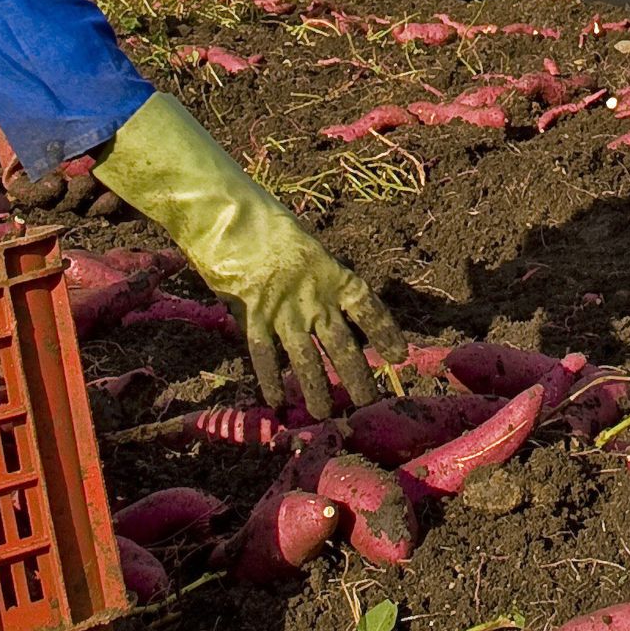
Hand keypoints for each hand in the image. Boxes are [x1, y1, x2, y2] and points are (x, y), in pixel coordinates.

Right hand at [92, 93, 408, 416]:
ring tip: (325, 415)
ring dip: (316, 389)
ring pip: (306, 359)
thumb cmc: (266, 224)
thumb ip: (314, 280)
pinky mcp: (252, 317)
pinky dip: (270, 380)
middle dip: (356, 375)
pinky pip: (265, 355)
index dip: (385, 332)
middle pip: (341, 344)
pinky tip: (276, 403)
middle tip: (369, 402)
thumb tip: (322, 307)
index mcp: (332, 273)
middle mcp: (314, 297)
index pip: (368, 308)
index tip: (400, 354)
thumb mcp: (303, 248)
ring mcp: (283, 310)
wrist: (229, 216)